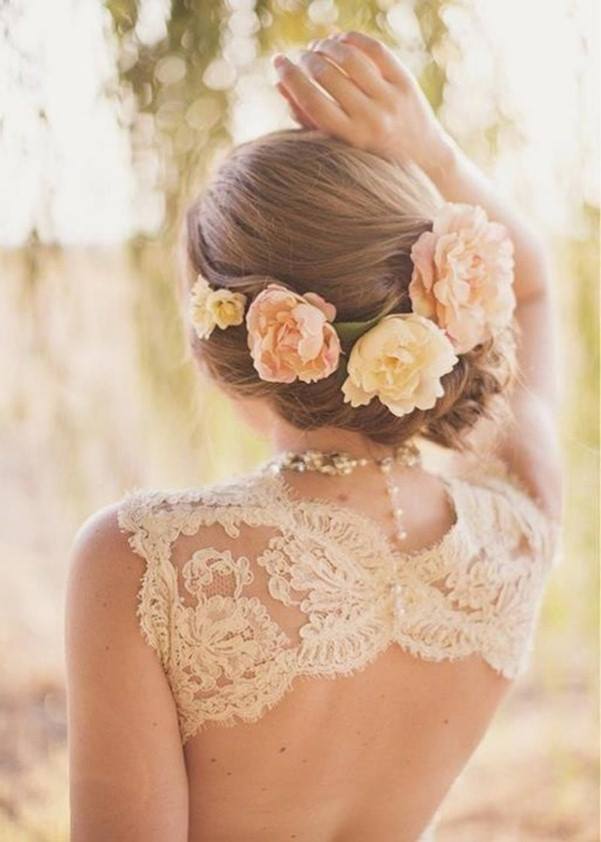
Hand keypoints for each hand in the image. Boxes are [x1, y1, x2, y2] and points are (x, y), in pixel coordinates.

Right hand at [273, 31, 454, 175]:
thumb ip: (307, 118)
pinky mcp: (406, 82)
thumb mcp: (337, 144)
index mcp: (350, 139)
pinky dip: (353, 39)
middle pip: (327, 75)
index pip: (311, 100)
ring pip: (350, 58)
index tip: (277, 62)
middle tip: (299, 56)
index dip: (289, 77)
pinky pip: (375, 50)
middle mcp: (372, 119)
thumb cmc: (369, 154)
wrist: (423, 158)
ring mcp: (391, 99)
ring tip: (317, 47)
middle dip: (307, 59)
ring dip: (327, 46)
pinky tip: (340, 40)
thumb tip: (279, 84)